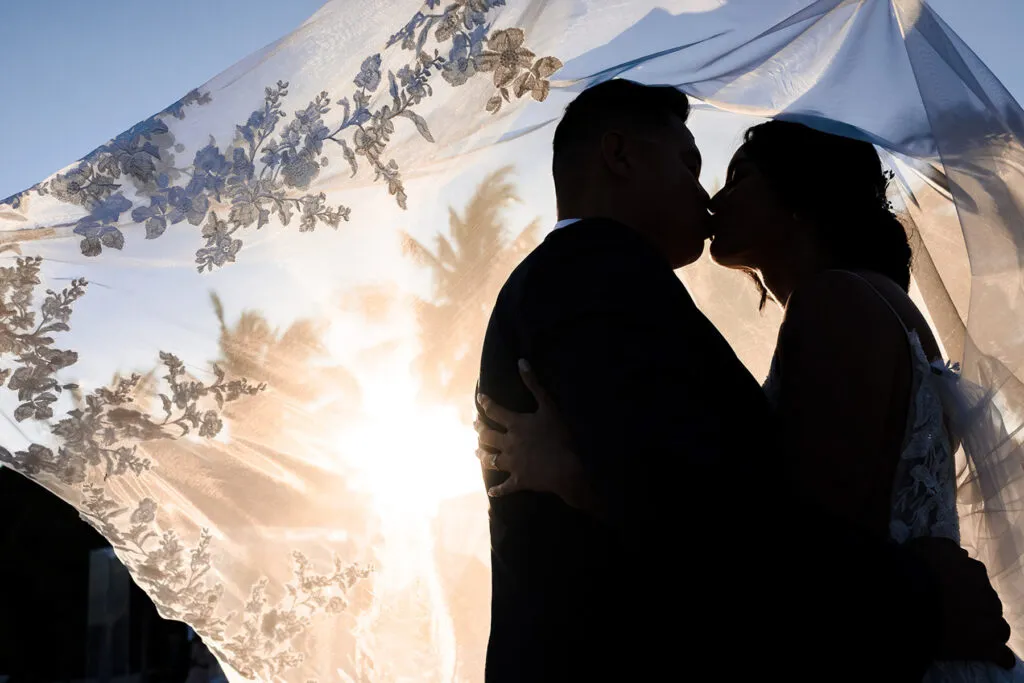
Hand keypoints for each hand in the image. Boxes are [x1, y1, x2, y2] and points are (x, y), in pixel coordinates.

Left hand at [475, 359, 582, 500]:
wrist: (566, 468)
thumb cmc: (559, 436)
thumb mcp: (549, 407)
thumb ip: (534, 385)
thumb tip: (521, 362)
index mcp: (516, 425)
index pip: (495, 411)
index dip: (485, 404)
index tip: (479, 399)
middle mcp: (509, 444)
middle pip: (487, 436)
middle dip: (480, 429)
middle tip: (476, 426)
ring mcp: (512, 464)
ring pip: (490, 460)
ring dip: (482, 456)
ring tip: (477, 452)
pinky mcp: (519, 480)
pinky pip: (505, 487)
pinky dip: (498, 490)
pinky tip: (492, 491)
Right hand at [906, 537, 1014, 667]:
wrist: (908, 600)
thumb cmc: (914, 571)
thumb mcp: (927, 546)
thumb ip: (948, 549)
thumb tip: (961, 555)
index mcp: (975, 570)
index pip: (976, 576)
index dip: (962, 584)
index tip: (949, 589)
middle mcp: (988, 594)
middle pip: (988, 601)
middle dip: (976, 605)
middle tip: (955, 611)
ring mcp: (990, 621)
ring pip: (998, 626)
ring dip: (987, 628)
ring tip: (969, 633)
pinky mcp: (986, 647)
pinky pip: (1002, 655)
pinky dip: (999, 656)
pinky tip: (994, 656)